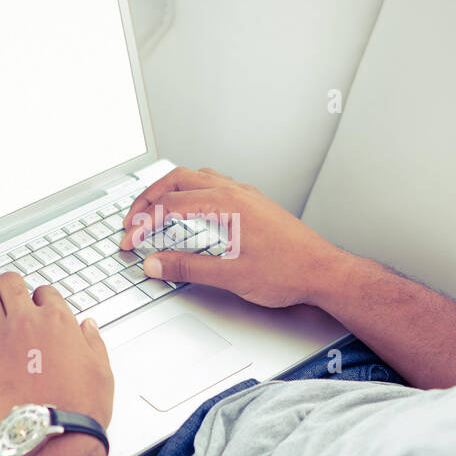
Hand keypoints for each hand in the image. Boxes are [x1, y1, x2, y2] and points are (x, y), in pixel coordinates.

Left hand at [0, 272, 114, 436]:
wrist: (54, 436)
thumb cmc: (79, 408)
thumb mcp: (101, 371)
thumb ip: (93, 342)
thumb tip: (88, 327)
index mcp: (58, 321)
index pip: (44, 291)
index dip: (40, 299)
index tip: (38, 309)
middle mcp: (27, 322)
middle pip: (9, 283)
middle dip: (9, 289)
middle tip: (9, 300)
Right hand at [119, 166, 347, 308]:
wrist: (325, 273)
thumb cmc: (289, 272)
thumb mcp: (231, 276)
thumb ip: (188, 268)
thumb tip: (155, 264)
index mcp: (228, 204)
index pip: (170, 204)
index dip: (144, 223)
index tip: (131, 240)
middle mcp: (236, 192)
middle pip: (179, 179)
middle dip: (149, 197)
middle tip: (132, 219)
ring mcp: (247, 196)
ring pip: (197, 178)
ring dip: (171, 191)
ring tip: (154, 210)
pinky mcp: (254, 205)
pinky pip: (214, 186)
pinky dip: (192, 194)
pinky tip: (190, 212)